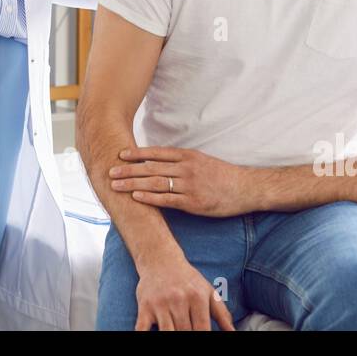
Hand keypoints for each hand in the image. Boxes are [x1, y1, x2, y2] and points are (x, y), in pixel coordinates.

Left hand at [109, 146, 257, 216]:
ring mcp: (189, 185)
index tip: (120, 154)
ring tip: (116, 185)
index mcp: (187, 156)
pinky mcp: (193, 202)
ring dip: (133, 184)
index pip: (156, 153)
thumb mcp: (202, 161)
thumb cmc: (223, 175)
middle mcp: (186, 168)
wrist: (245, 188)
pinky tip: (136, 198)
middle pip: (151, 168)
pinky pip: (167, 200)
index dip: (137, 154)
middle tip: (110, 171)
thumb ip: (182, 161)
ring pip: (155, 183)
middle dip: (129, 169)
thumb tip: (160, 162)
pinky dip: (150, 198)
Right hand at [135, 253, 235, 330]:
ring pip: (167, 332)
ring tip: (176, 332)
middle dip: (187, 337)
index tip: (202, 341)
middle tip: (187, 332)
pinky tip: (149, 335)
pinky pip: (142, 328)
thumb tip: (233, 333)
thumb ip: (222, 314)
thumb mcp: (208, 292)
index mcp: (197, 297)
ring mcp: (160, 303)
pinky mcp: (144, 306)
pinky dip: (143, 334)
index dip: (202, 338)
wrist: (160, 260)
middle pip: (185, 332)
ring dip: (171, 337)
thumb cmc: (188, 280)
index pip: (202, 329)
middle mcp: (179, 299)